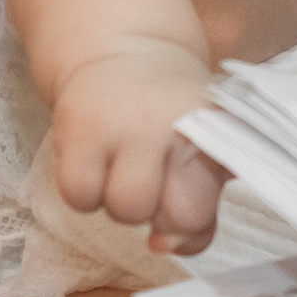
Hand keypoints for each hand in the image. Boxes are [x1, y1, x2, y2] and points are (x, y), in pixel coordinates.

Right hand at [48, 44, 229, 254]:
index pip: (207, 212)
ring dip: (119, 205)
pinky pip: (80, 195)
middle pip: (178, 215)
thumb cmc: (167, 116)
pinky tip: (93, 166)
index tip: (177, 206)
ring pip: (126, 209)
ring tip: (121, 172)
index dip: (189, 228)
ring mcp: (129, 126)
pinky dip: (83, 193)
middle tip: (150, 184)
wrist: (122, 51)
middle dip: (160, 216)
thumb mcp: (200, 151)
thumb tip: (166, 246)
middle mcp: (178, 126)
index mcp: (216, 134)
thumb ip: (199, 211)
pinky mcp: (82, 128)